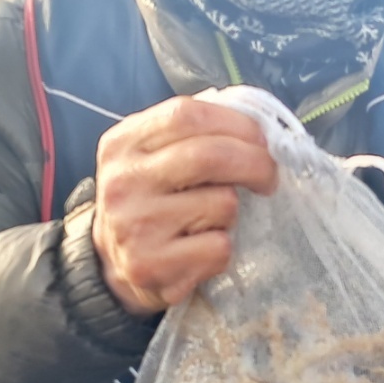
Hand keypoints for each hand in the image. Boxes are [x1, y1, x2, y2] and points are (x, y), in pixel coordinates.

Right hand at [91, 96, 277, 315]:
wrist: (113, 267)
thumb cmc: (149, 205)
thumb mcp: (151, 159)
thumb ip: (190, 136)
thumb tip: (252, 126)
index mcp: (122, 145)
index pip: (185, 115)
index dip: (235, 123)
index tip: (260, 139)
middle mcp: (123, 182)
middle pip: (209, 156)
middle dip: (255, 163)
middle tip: (269, 177)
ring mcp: (135, 225)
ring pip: (222, 204)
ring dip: (232, 213)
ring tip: (211, 221)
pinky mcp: (151, 266)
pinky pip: (219, 247)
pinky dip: (224, 249)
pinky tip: (202, 251)